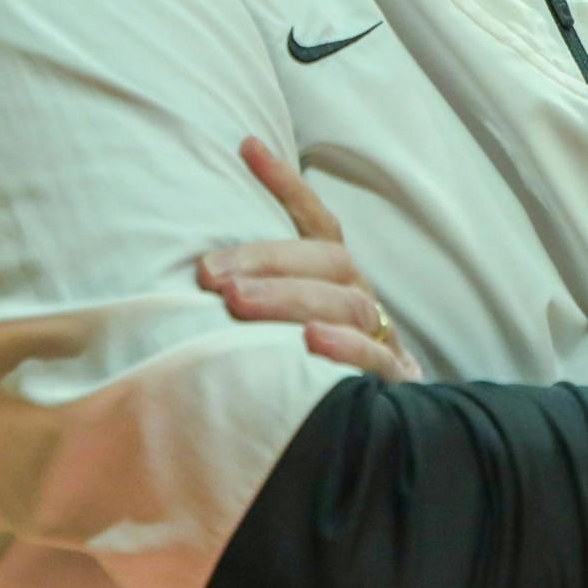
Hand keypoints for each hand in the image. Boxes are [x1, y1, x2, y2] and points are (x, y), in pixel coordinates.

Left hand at [197, 136, 422, 383]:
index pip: (318, 224)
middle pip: (327, 262)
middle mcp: (362, 300)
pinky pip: (376, 360)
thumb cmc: (311, 379)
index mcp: (339, 282)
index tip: (247, 145)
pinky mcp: (394, 384)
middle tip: (211, 276)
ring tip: (239, 304)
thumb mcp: (282, 336)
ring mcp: (381, 340)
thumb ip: (255, 301)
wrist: (379, 442)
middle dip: (268, 261)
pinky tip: (310, 343)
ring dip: (291, 298)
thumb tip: (193, 274)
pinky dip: (345, 348)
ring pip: (347, 303)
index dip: (286, 185)